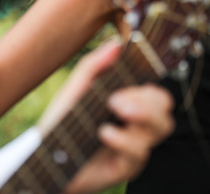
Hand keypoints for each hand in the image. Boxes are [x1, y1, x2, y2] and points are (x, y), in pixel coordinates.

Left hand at [37, 41, 173, 193]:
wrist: (45, 153)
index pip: (154, 90)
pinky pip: (139, 152)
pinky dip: (123, 140)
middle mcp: (136, 123)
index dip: (150, 83)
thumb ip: (94, 66)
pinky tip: (104, 134)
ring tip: (113, 109)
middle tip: (116, 100)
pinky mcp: (127, 165)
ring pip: (161, 127)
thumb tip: (116, 44)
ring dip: (141, 115)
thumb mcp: (75, 89)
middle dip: (147, 100)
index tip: (132, 76)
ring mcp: (134, 145)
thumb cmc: (63, 119)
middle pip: (164, 107)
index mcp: (127, 102)